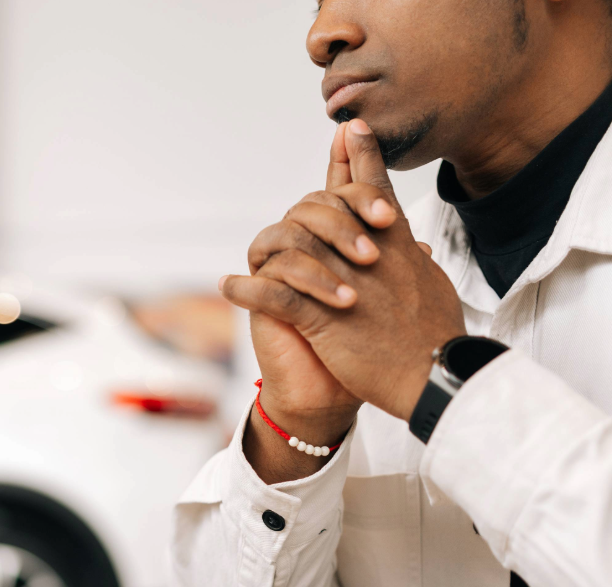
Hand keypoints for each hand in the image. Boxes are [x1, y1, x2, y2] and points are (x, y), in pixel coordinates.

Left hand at [222, 119, 466, 419]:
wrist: (435, 377)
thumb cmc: (437, 338)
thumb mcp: (434, 287)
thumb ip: (416, 262)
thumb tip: (413, 248)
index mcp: (397, 246)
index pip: (376, 190)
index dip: (361, 157)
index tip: (349, 129)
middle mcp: (369, 254)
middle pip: (325, 208)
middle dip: (309, 206)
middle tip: (298, 208)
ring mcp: (343, 282)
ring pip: (294, 244)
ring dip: (268, 250)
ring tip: (250, 262)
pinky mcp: (323, 316)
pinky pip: (274, 294)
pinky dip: (247, 290)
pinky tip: (229, 288)